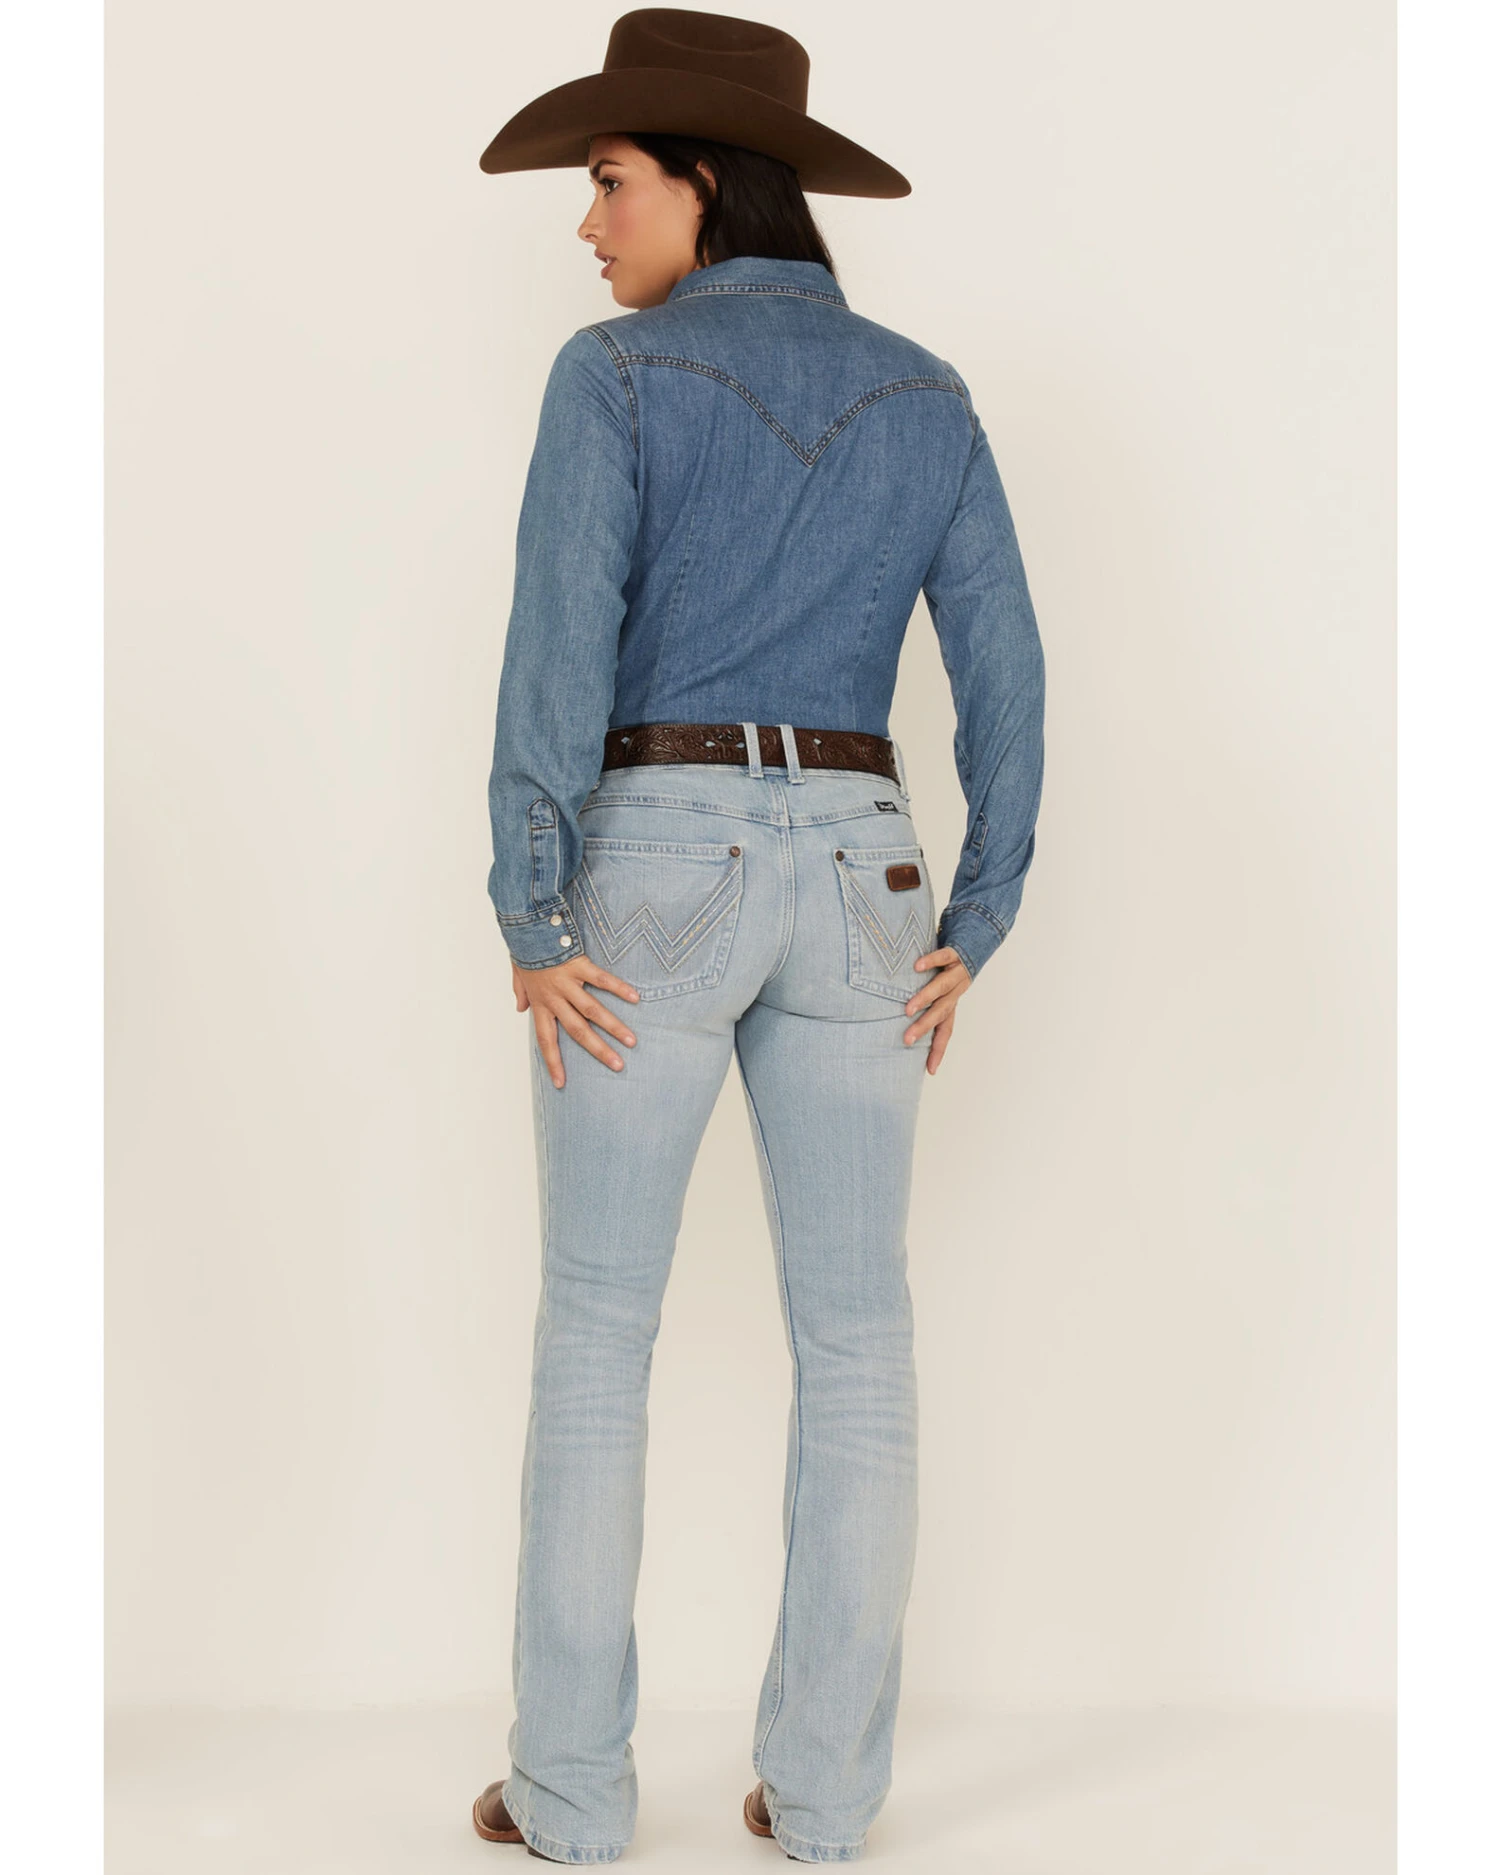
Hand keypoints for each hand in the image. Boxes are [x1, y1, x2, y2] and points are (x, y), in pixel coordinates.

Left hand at [513, 955, 640, 1089]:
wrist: (524, 924)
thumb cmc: (522, 947)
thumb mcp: (517, 974)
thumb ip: (520, 993)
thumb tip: (519, 1009)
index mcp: (540, 1003)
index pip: (546, 1040)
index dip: (553, 1062)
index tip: (560, 1083)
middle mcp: (554, 997)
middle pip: (577, 1031)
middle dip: (598, 1050)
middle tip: (617, 1066)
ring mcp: (568, 983)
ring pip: (593, 1010)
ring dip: (613, 1027)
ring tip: (631, 1041)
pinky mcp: (578, 965)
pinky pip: (601, 979)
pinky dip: (618, 988)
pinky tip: (634, 998)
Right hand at [904, 946, 972, 1073]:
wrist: (971, 943)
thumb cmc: (946, 971)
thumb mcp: (939, 992)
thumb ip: (925, 1007)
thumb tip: (898, 1025)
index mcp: (952, 1004)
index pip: (946, 1031)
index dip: (939, 1050)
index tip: (931, 1070)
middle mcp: (956, 992)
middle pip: (941, 1013)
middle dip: (924, 1027)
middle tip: (907, 1039)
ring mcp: (956, 973)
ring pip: (942, 988)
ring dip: (926, 999)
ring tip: (909, 1008)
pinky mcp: (954, 955)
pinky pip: (943, 958)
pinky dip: (931, 962)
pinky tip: (917, 967)